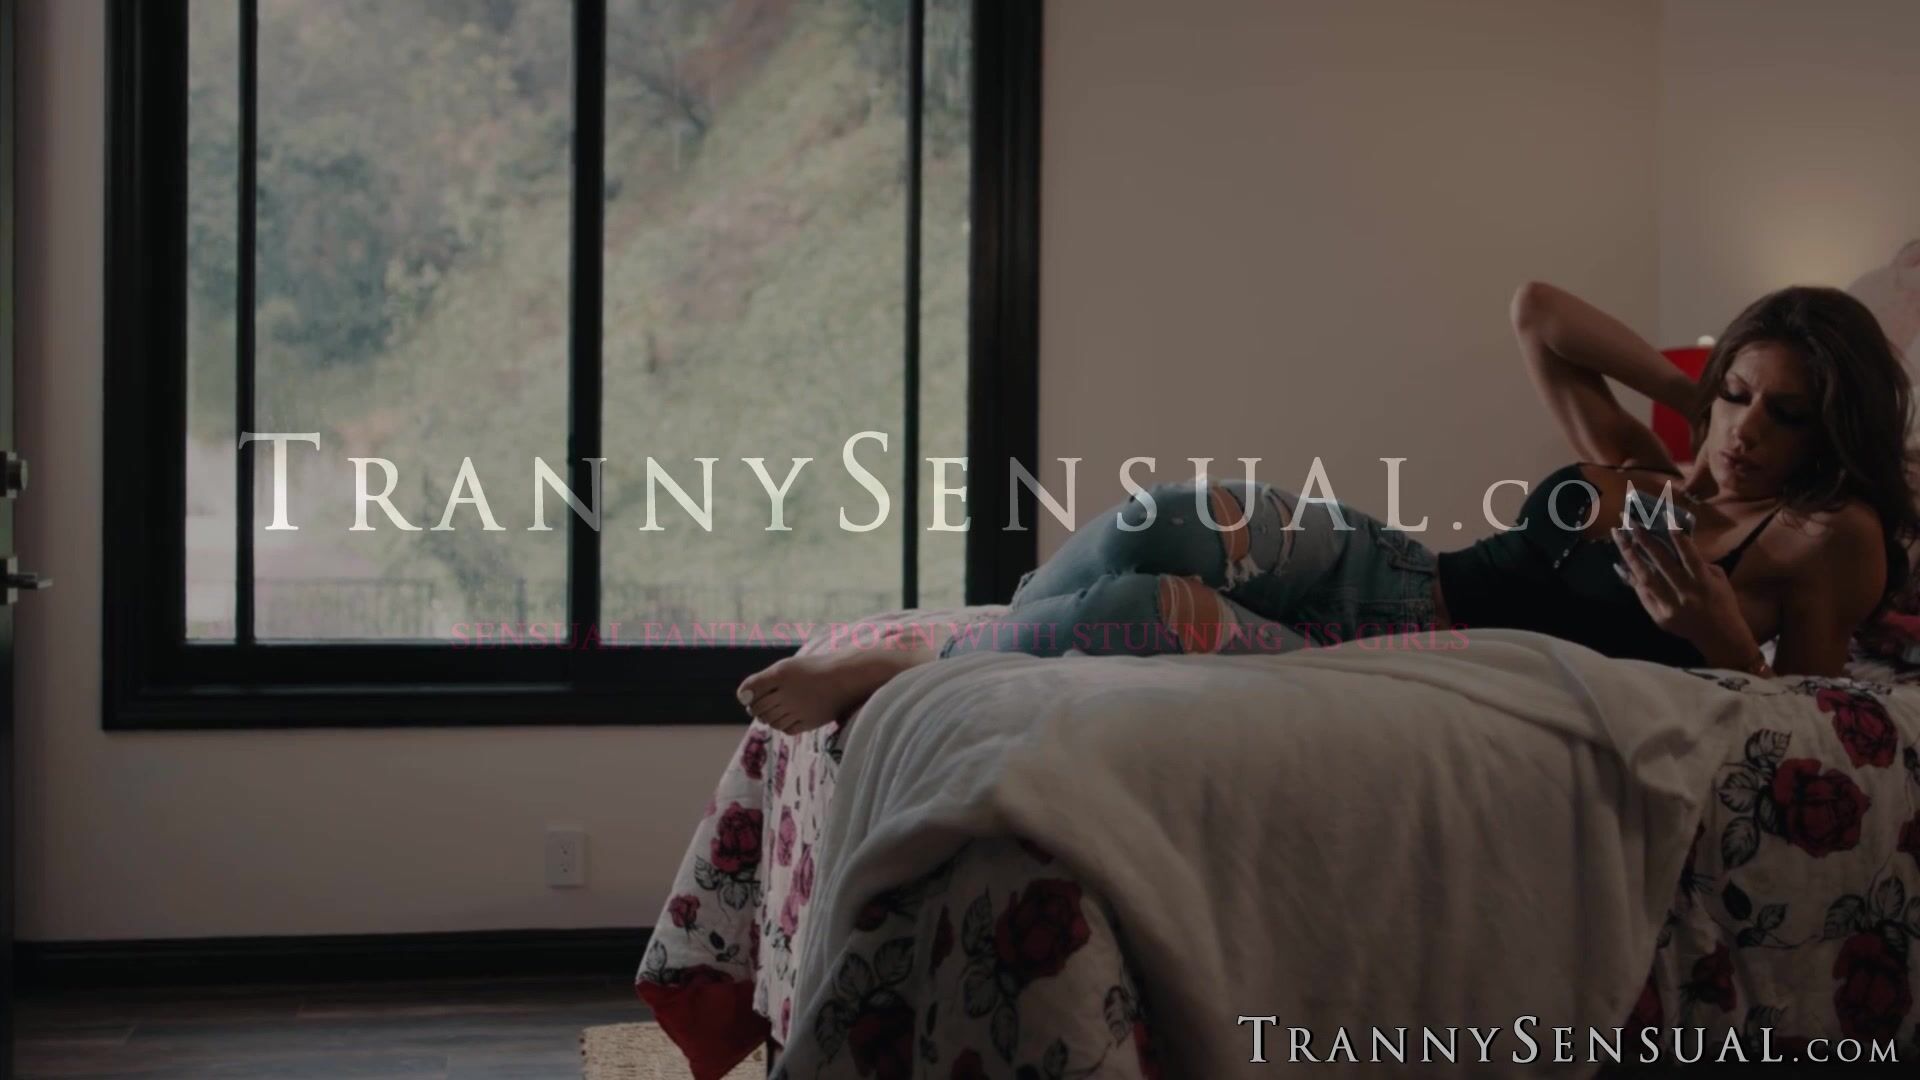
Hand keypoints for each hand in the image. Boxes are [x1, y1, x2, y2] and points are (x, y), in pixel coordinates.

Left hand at [1612, 523, 1753, 662]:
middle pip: (1661, 563)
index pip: (1689, 556)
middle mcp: (1685, 593)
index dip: (1678, 538)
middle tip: (1630, 521)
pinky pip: (1642, 593)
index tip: (1666, 519)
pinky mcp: (1659, 616)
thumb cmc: (1722, 603)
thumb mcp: (1718, 580)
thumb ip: (1699, 563)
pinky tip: (1622, 564)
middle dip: (1644, 540)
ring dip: (1630, 556)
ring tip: (1618, 538)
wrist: (1719, 637)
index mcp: (1703, 582)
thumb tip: (1677, 545)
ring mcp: (1670, 605)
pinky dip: (1632, 578)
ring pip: (1645, 578)